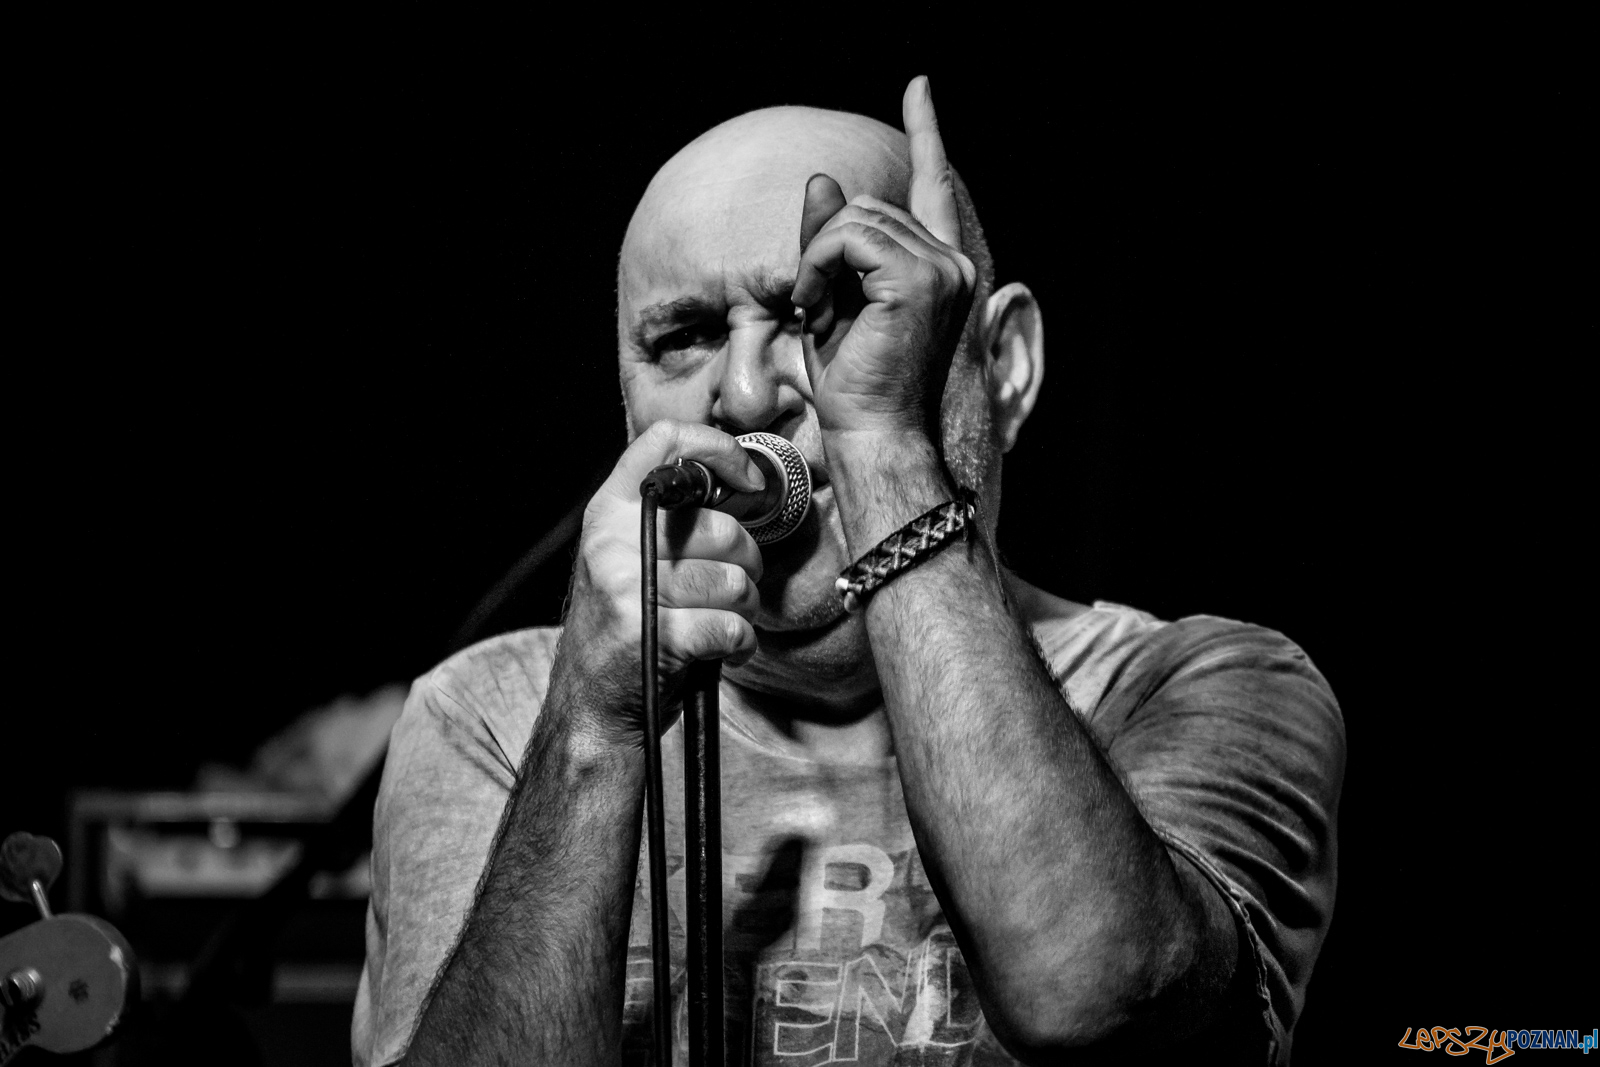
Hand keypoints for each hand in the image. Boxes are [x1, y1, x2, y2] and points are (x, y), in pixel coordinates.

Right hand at [553, 420, 765, 744]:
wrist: (591, 706)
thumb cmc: (628, 628)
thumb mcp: (630, 557)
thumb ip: (671, 519)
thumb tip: (742, 484)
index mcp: (609, 512)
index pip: (662, 441)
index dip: (719, 449)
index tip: (749, 481)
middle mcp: (612, 542)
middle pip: (722, 528)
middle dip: (747, 565)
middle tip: (731, 588)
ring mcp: (627, 587)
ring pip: (734, 581)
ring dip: (743, 611)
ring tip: (716, 623)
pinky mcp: (650, 634)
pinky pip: (731, 626)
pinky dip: (739, 644)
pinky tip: (719, 651)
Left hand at [792, 76, 977, 438]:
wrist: (869, 430)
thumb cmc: (851, 378)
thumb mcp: (834, 296)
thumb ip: (832, 242)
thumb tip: (823, 181)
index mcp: (942, 266)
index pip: (934, 184)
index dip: (927, 132)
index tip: (920, 86)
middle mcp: (952, 262)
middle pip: (868, 205)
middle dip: (825, 245)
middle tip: (816, 303)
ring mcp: (941, 269)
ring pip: (853, 218)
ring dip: (816, 259)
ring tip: (816, 309)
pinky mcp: (917, 279)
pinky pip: (846, 237)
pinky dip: (816, 265)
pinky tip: (815, 307)